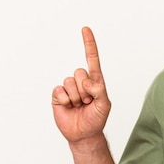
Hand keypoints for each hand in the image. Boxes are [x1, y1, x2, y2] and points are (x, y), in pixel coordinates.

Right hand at [52, 27, 111, 143]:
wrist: (83, 134)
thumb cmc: (96, 119)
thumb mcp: (104, 105)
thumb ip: (100, 90)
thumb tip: (87, 82)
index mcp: (94, 81)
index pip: (92, 59)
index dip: (88, 44)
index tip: (85, 29)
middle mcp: (81, 82)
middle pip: (79, 72)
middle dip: (84, 89)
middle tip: (87, 102)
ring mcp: (69, 88)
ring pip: (69, 82)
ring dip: (76, 97)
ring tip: (79, 106)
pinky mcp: (58, 96)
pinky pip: (59, 90)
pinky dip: (65, 100)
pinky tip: (69, 107)